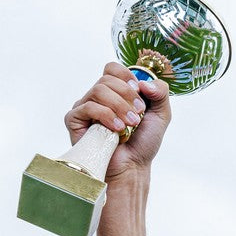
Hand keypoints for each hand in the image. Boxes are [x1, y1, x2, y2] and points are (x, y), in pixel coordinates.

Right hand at [65, 63, 171, 180]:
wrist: (132, 166)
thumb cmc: (143, 142)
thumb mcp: (161, 114)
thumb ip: (160, 92)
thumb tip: (143, 82)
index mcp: (115, 92)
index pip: (112, 69)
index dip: (126, 76)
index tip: (139, 93)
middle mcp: (99, 97)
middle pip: (107, 78)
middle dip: (127, 95)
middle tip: (138, 114)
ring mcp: (85, 107)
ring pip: (98, 90)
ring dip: (119, 106)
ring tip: (130, 124)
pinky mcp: (74, 120)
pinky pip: (87, 107)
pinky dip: (106, 115)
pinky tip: (117, 129)